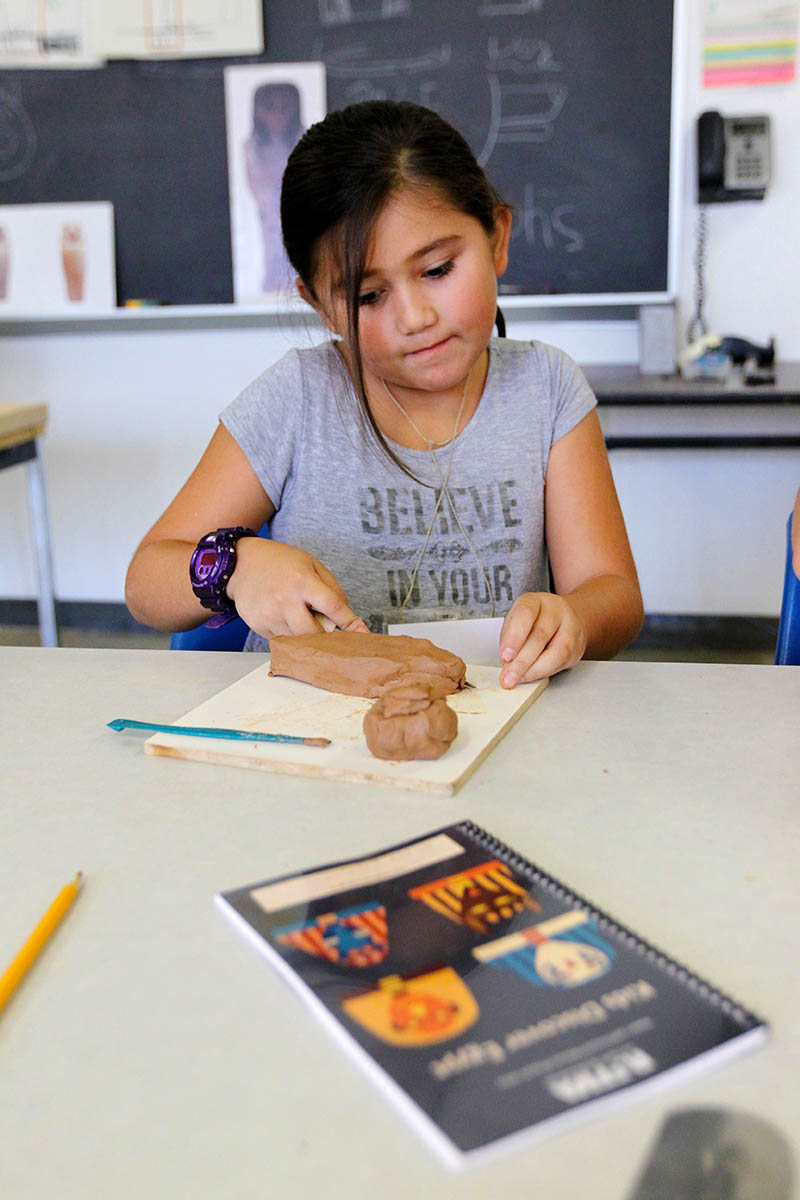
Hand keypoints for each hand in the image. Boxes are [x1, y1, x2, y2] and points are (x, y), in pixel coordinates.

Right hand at [226, 538, 368, 638]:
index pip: (333, 606)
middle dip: (324, 634)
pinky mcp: (258, 625)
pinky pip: (282, 640)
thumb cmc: (280, 562)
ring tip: (299, 613)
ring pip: (298, 640)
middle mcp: (285, 599)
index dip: (350, 622)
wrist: (241, 563)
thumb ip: (331, 589)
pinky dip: (288, 633)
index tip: (362, 634)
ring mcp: (269, 614)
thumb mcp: (311, 564)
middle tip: (323, 624)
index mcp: (302, 581)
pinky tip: (282, 614)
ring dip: (305, 634)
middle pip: (315, 633)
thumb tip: (344, 616)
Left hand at [498, 592, 586, 686]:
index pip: (526, 613)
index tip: (505, 656)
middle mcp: (557, 610)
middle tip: (508, 676)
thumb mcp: (516, 621)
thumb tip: (507, 662)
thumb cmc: (535, 621)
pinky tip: (531, 675)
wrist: (566, 619)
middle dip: (522, 661)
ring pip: (556, 652)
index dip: (515, 636)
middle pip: (540, 635)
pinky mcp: (578, 646)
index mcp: (536, 601)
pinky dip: (543, 672)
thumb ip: (509, 639)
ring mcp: (571, 627)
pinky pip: (561, 662)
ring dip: (534, 670)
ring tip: (518, 679)